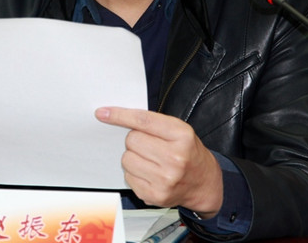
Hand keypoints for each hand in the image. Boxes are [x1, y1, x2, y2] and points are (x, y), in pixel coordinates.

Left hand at [95, 107, 222, 217]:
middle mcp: (175, 158)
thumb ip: (153, 122)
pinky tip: (150, 173)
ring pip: (127, 159)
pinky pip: (128, 177)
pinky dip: (135, 173)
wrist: (204, 183)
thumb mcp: (179, 130)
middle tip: (150, 145)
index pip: (143, 120)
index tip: (103, 113)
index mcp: (181, 136)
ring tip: (150, 160)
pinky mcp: (154, 195)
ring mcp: (164, 180)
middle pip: (132, 140)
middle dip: (136, 140)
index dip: (120, 115)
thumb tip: (117, 117)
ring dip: (133, 157)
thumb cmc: (188, 152)